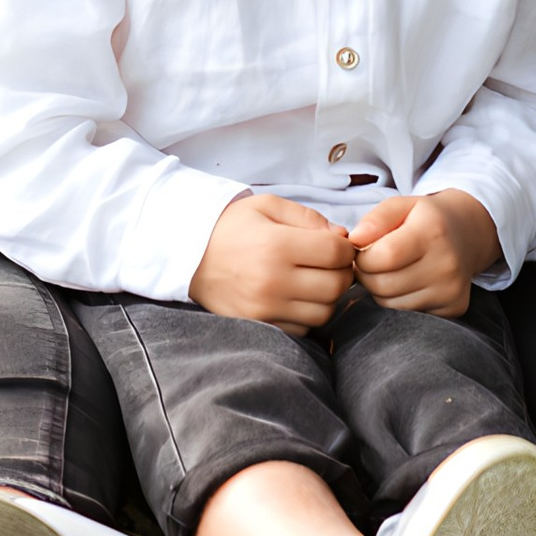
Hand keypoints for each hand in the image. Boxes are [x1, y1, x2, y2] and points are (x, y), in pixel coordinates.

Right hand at [192, 193, 357, 327]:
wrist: (187, 255)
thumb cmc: (230, 227)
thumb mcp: (266, 206)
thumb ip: (308, 217)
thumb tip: (343, 238)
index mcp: (276, 245)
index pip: (337, 253)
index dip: (347, 249)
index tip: (339, 246)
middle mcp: (272, 281)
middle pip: (335, 286)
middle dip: (341, 273)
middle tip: (330, 263)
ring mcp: (265, 309)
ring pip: (323, 313)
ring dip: (327, 297)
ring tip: (312, 280)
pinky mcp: (259, 326)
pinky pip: (303, 330)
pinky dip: (307, 315)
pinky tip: (295, 297)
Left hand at [351, 190, 498, 315]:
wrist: (468, 235)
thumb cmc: (427, 219)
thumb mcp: (402, 205)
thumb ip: (376, 218)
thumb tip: (354, 239)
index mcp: (433, 231)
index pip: (384, 257)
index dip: (363, 257)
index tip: (362, 251)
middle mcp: (447, 264)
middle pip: (385, 285)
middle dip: (368, 275)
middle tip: (373, 262)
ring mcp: (452, 290)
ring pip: (392, 304)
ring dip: (381, 290)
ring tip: (391, 271)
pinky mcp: (454, 308)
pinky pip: (408, 314)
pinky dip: (399, 301)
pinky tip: (408, 282)